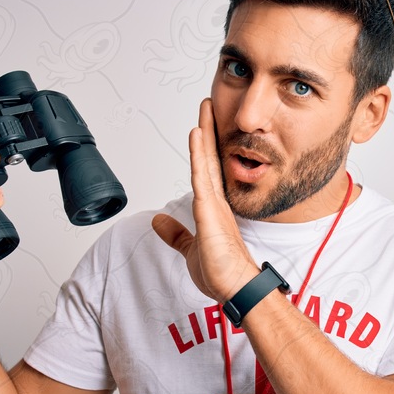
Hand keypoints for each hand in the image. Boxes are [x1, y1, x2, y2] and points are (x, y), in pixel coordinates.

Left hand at [152, 99, 258, 301]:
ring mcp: (215, 205)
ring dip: (205, 133)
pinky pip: (203, 176)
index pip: (207, 170)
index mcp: (213, 208)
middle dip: (209, 131)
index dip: (205, 147)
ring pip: (208, 161)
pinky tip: (198, 135)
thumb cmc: (221, 272)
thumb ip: (175, 234)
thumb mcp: (189, 248)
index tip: (204, 126)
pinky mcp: (211, 212)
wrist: (236, 288)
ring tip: (206, 108)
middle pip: (210, 158)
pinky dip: (199, 154)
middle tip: (210, 105)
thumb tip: (157, 221)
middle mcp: (216, 202)